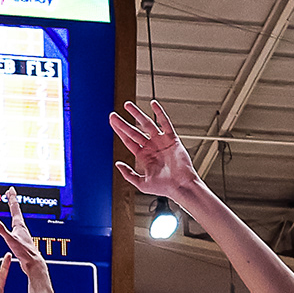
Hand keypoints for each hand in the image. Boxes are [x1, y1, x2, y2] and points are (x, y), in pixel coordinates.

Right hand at [0, 193, 52, 284]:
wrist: (33, 263)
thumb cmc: (24, 253)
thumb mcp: (10, 239)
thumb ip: (1, 229)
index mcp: (19, 225)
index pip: (15, 208)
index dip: (12, 198)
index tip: (10, 189)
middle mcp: (21, 228)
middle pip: (16, 211)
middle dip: (13, 201)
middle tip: (10, 192)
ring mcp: (22, 233)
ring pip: (17, 218)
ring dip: (13, 211)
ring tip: (11, 206)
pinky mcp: (21, 240)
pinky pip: (16, 227)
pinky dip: (13, 222)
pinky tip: (13, 226)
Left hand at [108, 100, 210, 228]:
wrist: (181, 186)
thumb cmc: (164, 188)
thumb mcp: (141, 183)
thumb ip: (128, 174)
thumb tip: (117, 164)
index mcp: (144, 156)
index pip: (128, 140)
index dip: (119, 131)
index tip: (112, 122)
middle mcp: (152, 147)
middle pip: (134, 131)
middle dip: (123, 123)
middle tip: (113, 115)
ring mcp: (161, 142)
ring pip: (146, 124)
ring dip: (137, 114)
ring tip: (127, 105)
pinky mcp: (172, 139)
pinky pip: (165, 123)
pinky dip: (159, 113)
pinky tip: (153, 104)